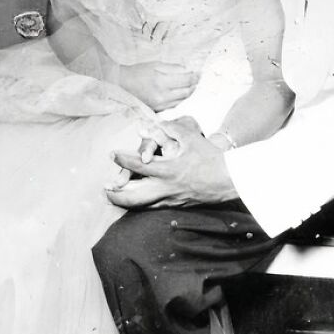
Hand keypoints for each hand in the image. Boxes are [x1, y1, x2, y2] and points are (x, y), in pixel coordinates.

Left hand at [106, 117, 236, 208]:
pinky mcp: (175, 206)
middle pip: (132, 195)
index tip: (111, 153)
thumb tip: (146, 126)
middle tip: (105, 186)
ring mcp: (170, 199)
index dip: (121, 158)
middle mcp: (165, 187)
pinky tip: (134, 201)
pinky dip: (139, 205)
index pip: (137, 164)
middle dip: (115, 192)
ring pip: (140, 206)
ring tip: (113, 195)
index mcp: (167, 169)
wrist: (228, 179)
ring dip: (124, 201)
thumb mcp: (190, 137)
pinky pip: (152, 208)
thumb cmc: (209, 156)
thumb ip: (167, 129)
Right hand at [120, 61, 198, 111]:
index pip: (186, 80)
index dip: (195, 76)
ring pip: (181, 101)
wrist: (122, 84)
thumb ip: (174, 68)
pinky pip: (173, 106)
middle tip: (198, 79)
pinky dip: (180, 99)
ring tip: (192, 85)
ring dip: (188, 93)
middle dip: (194, 85)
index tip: (199, 73)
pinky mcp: (157, 110)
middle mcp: (161, 96)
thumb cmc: (138, 72)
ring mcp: (159, 105)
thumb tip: (188, 70)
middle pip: (186, 92)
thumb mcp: (156, 65)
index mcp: (161, 82)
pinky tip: (181, 93)